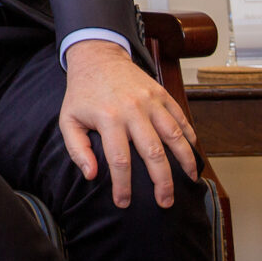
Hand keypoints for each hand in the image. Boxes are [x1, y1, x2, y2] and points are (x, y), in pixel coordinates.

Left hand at [59, 40, 199, 208]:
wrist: (97, 57)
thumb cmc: (82, 94)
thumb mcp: (68, 119)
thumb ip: (77, 149)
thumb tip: (91, 175)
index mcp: (108, 118)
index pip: (119, 160)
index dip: (123, 186)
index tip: (124, 203)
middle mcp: (133, 110)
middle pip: (153, 153)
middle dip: (162, 182)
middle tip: (165, 202)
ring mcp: (150, 100)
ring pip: (175, 135)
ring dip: (185, 161)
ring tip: (190, 181)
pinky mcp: (162, 93)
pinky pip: (181, 118)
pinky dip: (189, 136)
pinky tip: (193, 153)